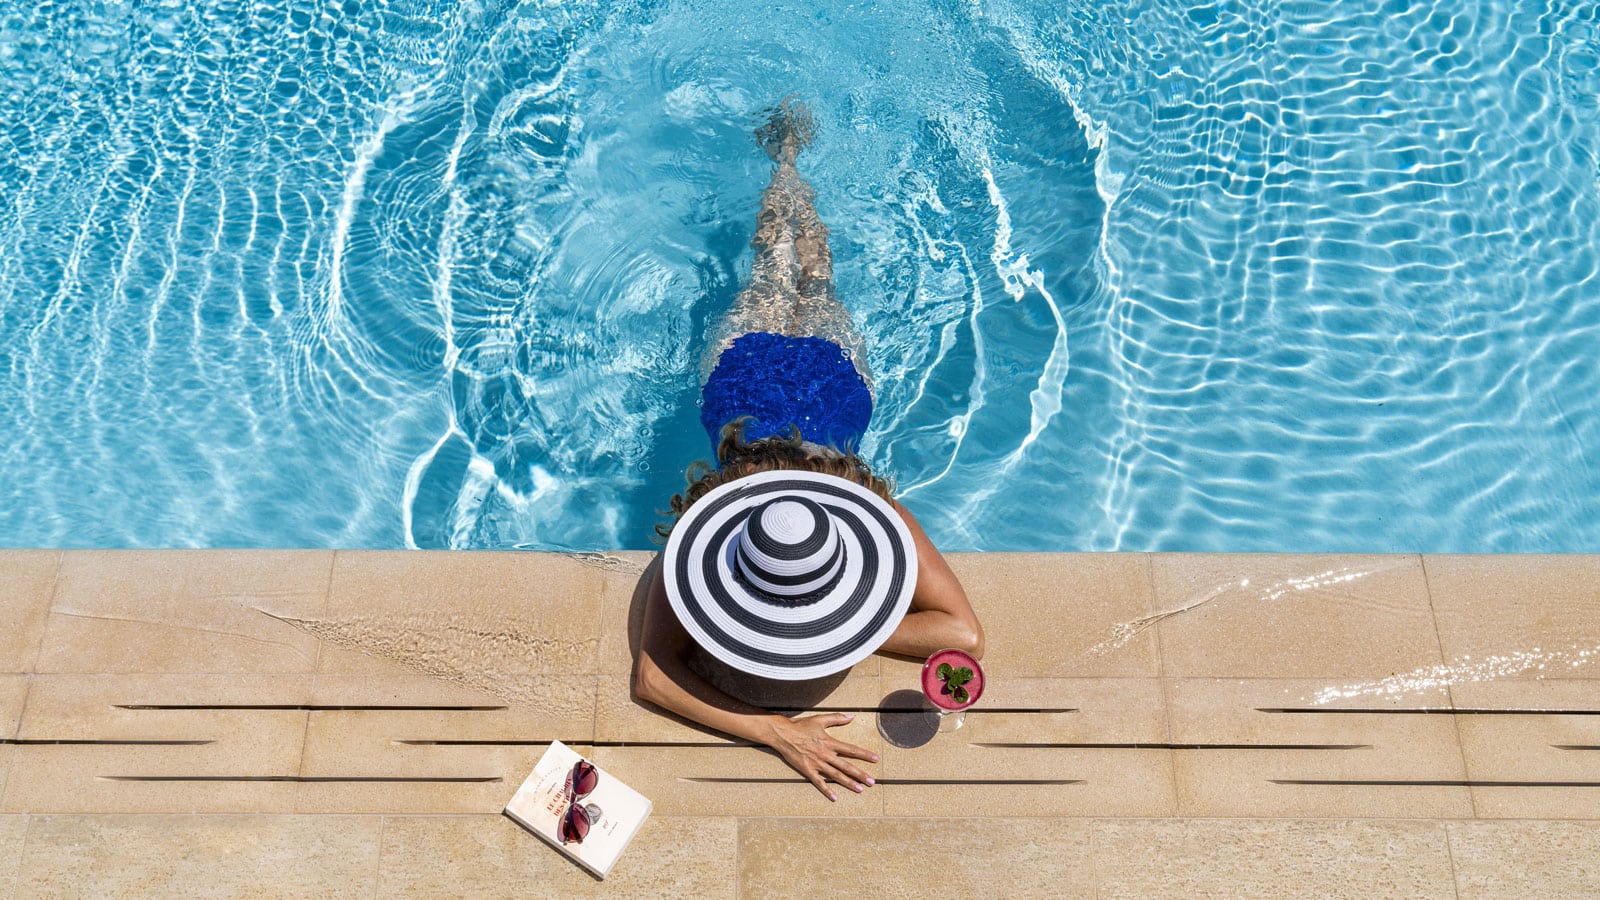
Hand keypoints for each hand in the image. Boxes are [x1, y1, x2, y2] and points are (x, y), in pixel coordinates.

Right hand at [764, 713, 879, 800]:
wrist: (783, 734)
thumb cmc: (801, 726)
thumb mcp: (820, 719)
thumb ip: (837, 719)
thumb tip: (852, 717)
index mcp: (829, 742)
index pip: (851, 749)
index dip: (864, 754)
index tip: (875, 759)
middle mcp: (825, 754)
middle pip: (846, 766)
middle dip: (860, 774)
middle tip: (872, 782)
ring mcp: (817, 763)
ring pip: (836, 775)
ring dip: (848, 783)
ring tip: (860, 789)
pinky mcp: (807, 770)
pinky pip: (819, 782)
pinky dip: (827, 790)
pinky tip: (835, 798)